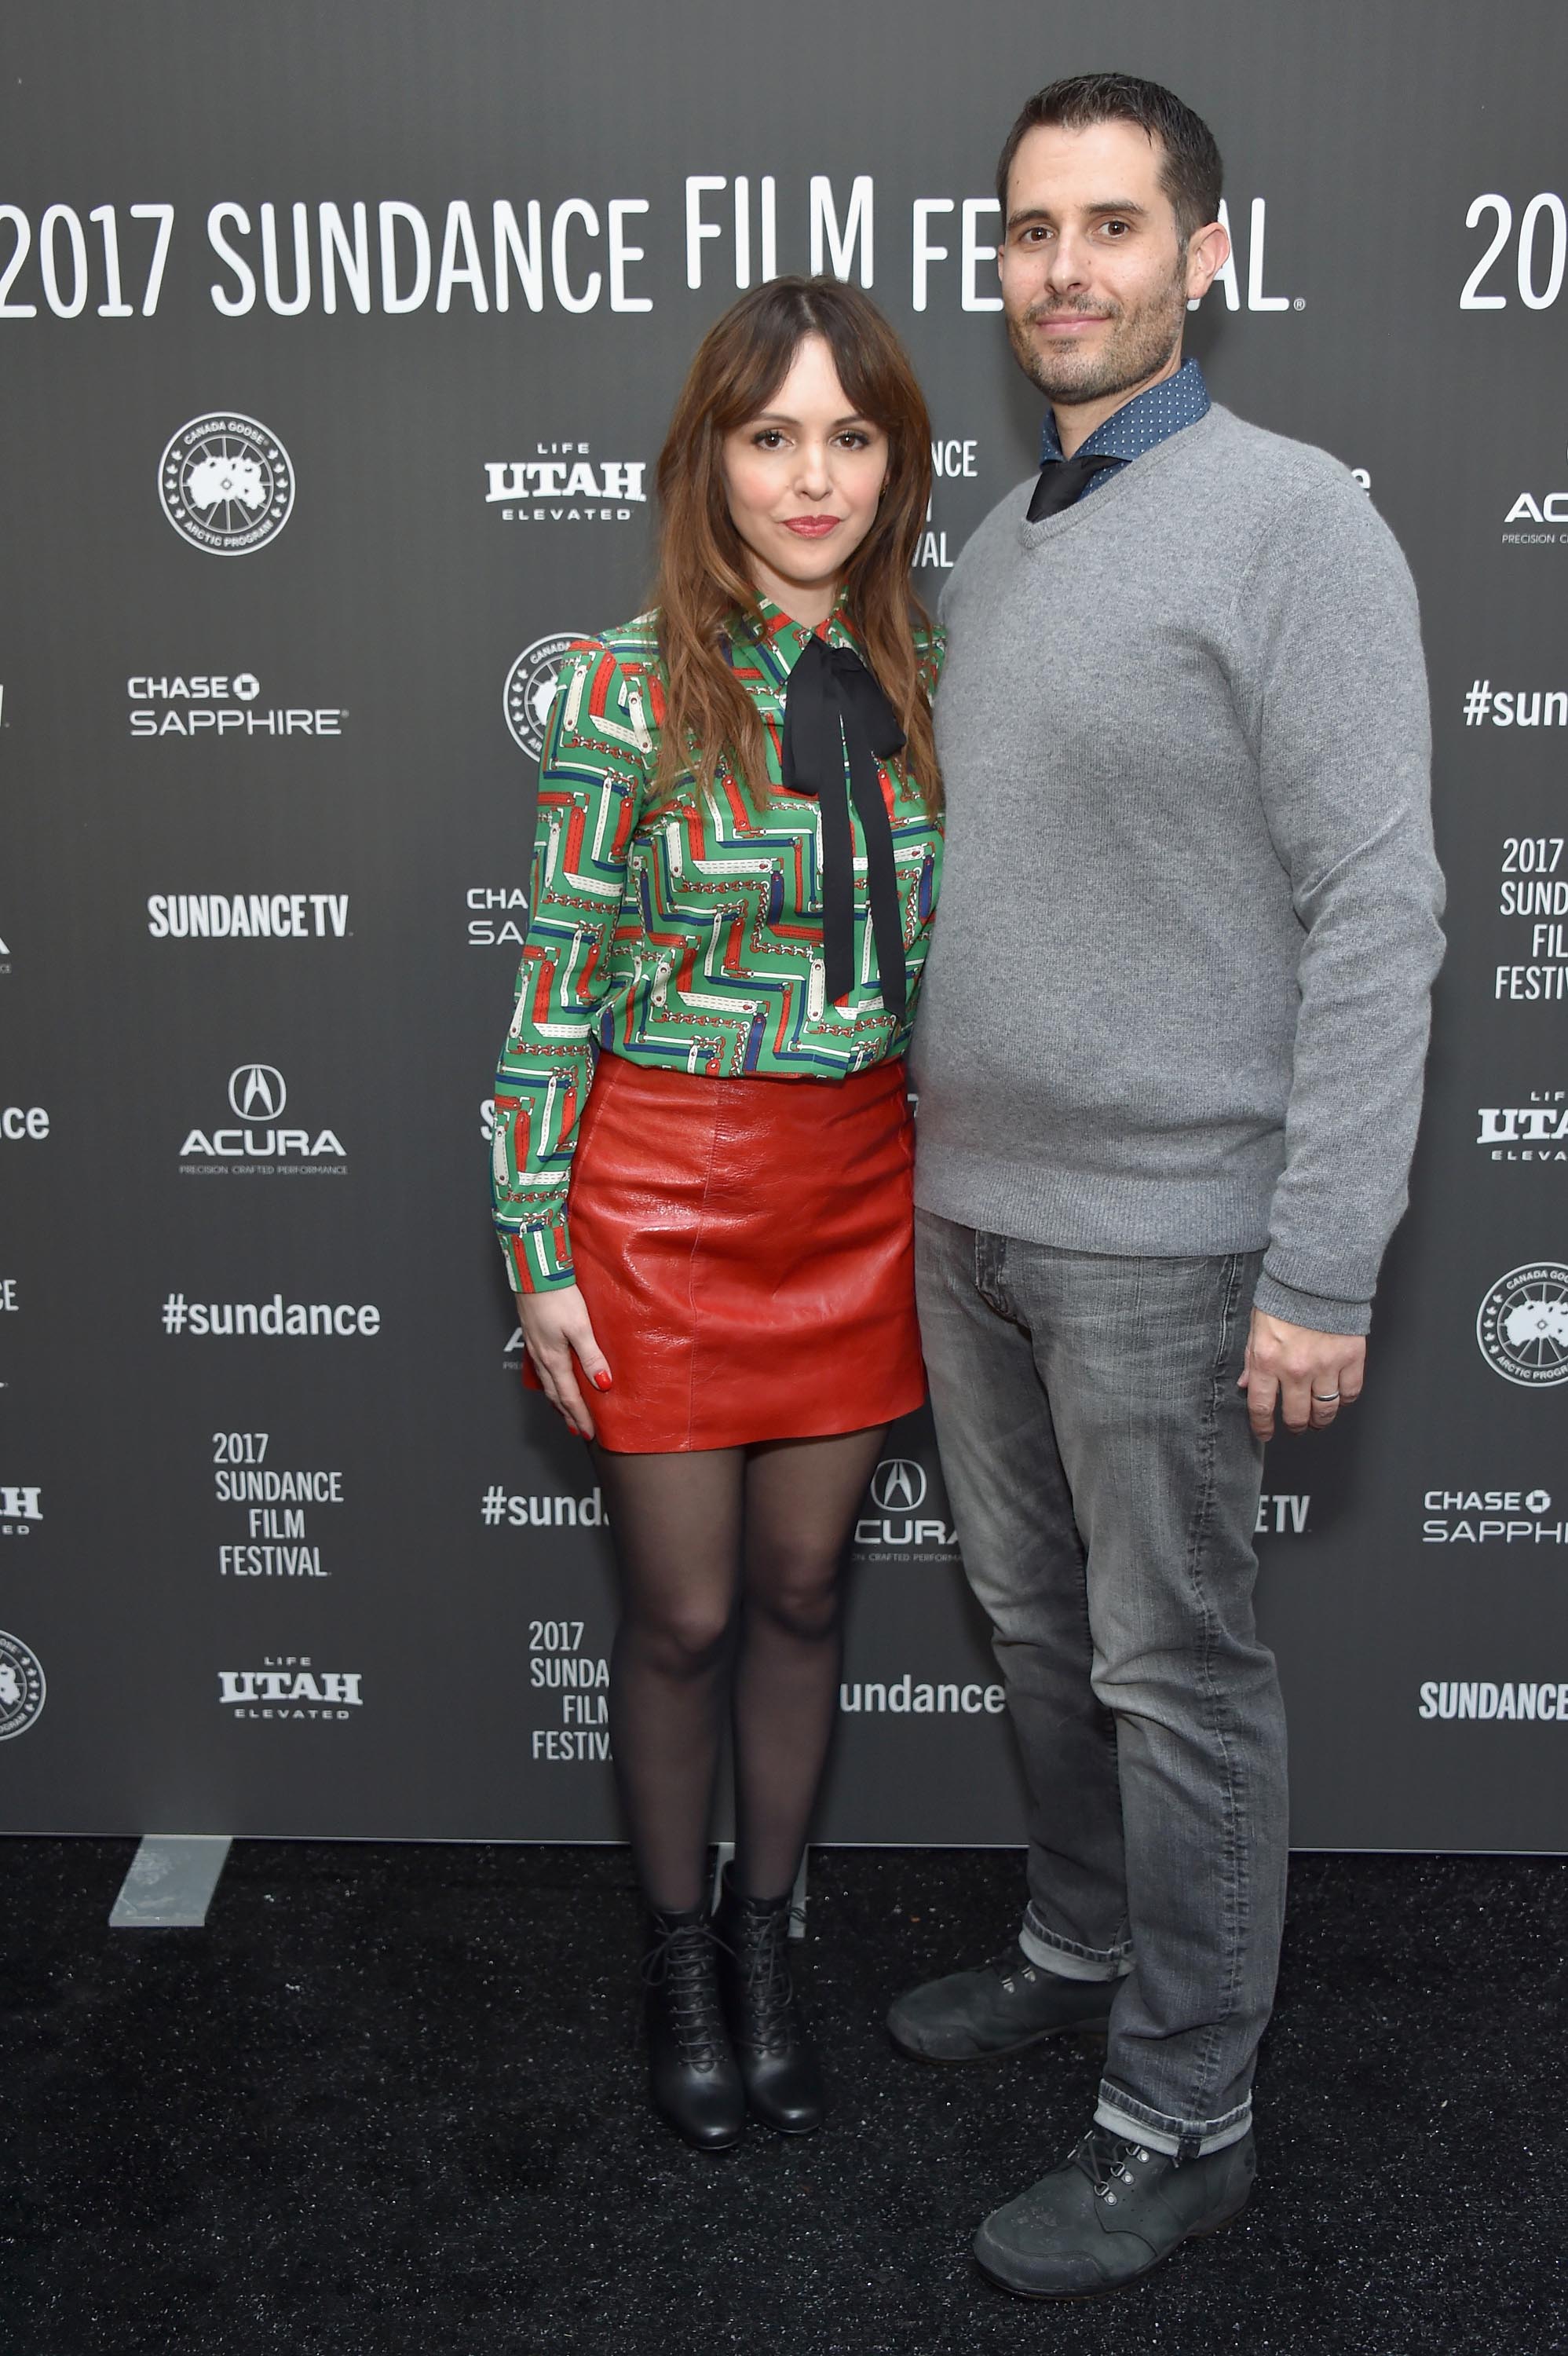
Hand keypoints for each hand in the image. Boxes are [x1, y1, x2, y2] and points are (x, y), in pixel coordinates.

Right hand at [515, 1283, 610, 1440]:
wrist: (534, 1274)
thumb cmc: (557, 1297)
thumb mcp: (580, 1327)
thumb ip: (591, 1356)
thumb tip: (602, 1384)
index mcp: (554, 1359)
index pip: (569, 1397)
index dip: (580, 1417)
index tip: (589, 1433)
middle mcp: (542, 1357)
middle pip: (555, 1395)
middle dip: (568, 1415)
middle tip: (578, 1431)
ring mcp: (535, 1347)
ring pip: (547, 1383)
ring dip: (557, 1401)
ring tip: (565, 1413)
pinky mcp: (534, 1336)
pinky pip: (542, 1369)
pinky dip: (550, 1383)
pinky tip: (553, 1379)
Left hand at [1238, 1309, 1364, 1439]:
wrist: (1318, 1276)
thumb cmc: (1285, 1297)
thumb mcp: (1257, 1327)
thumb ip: (1251, 1359)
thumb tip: (1246, 1384)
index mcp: (1267, 1360)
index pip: (1261, 1406)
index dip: (1262, 1426)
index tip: (1264, 1433)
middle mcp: (1296, 1369)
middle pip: (1296, 1415)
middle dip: (1295, 1425)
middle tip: (1296, 1425)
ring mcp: (1326, 1366)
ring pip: (1325, 1410)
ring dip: (1320, 1419)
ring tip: (1317, 1419)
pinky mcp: (1351, 1359)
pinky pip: (1350, 1393)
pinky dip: (1344, 1399)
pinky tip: (1338, 1397)